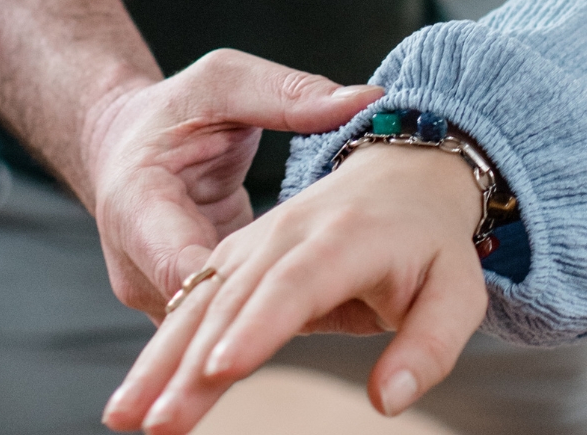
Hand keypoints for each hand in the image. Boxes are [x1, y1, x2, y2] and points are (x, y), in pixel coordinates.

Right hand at [76, 49, 384, 319]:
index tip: (297, 297)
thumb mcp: (227, 82)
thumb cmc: (176, 108)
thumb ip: (289, 95)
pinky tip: (337, 322)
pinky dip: (273, 326)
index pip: (179, 265)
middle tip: (353, 320)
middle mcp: (136, 261)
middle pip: (199, 313)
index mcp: (137, 204)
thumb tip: (366, 100)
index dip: (232, 293)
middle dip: (264, 326)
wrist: (127, 142)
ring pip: (212, 333)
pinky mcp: (181, 305)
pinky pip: (223, 329)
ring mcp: (154, 290)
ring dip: (275, 332)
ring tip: (357, 322)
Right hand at [100, 144, 489, 433]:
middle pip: (231, 302)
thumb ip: (429, 346)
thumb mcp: (459, 292)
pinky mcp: (234, 259)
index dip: (255, 328)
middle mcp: (287, 235)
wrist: (402, 176)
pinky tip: (138, 393)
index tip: (220, 371)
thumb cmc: (433, 244)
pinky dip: (161, 348)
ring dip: (158, 360)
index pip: (294, 285)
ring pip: (198, 304)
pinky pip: (192, 304)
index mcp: (345, 237)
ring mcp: (253, 244)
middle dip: (188, 364)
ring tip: (126, 416)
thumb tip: (388, 400)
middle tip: (159, 423)